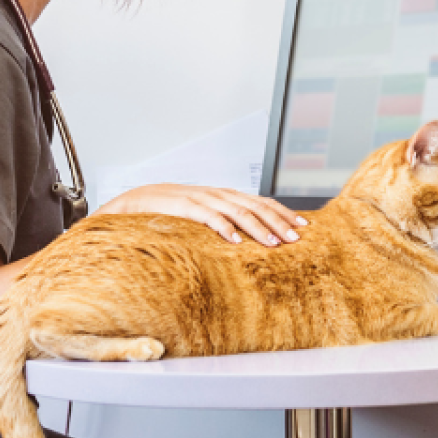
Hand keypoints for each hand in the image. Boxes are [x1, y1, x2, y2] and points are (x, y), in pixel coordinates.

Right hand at [99, 184, 306, 246]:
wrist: (134, 202)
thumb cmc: (172, 213)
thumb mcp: (203, 215)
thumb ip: (225, 221)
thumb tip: (251, 240)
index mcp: (225, 196)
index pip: (261, 202)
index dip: (283, 213)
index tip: (303, 226)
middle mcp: (218, 194)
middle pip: (256, 206)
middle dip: (279, 222)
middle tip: (297, 238)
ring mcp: (202, 199)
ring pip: (238, 212)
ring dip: (259, 228)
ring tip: (275, 243)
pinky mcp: (184, 207)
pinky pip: (209, 217)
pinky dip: (225, 229)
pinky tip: (237, 242)